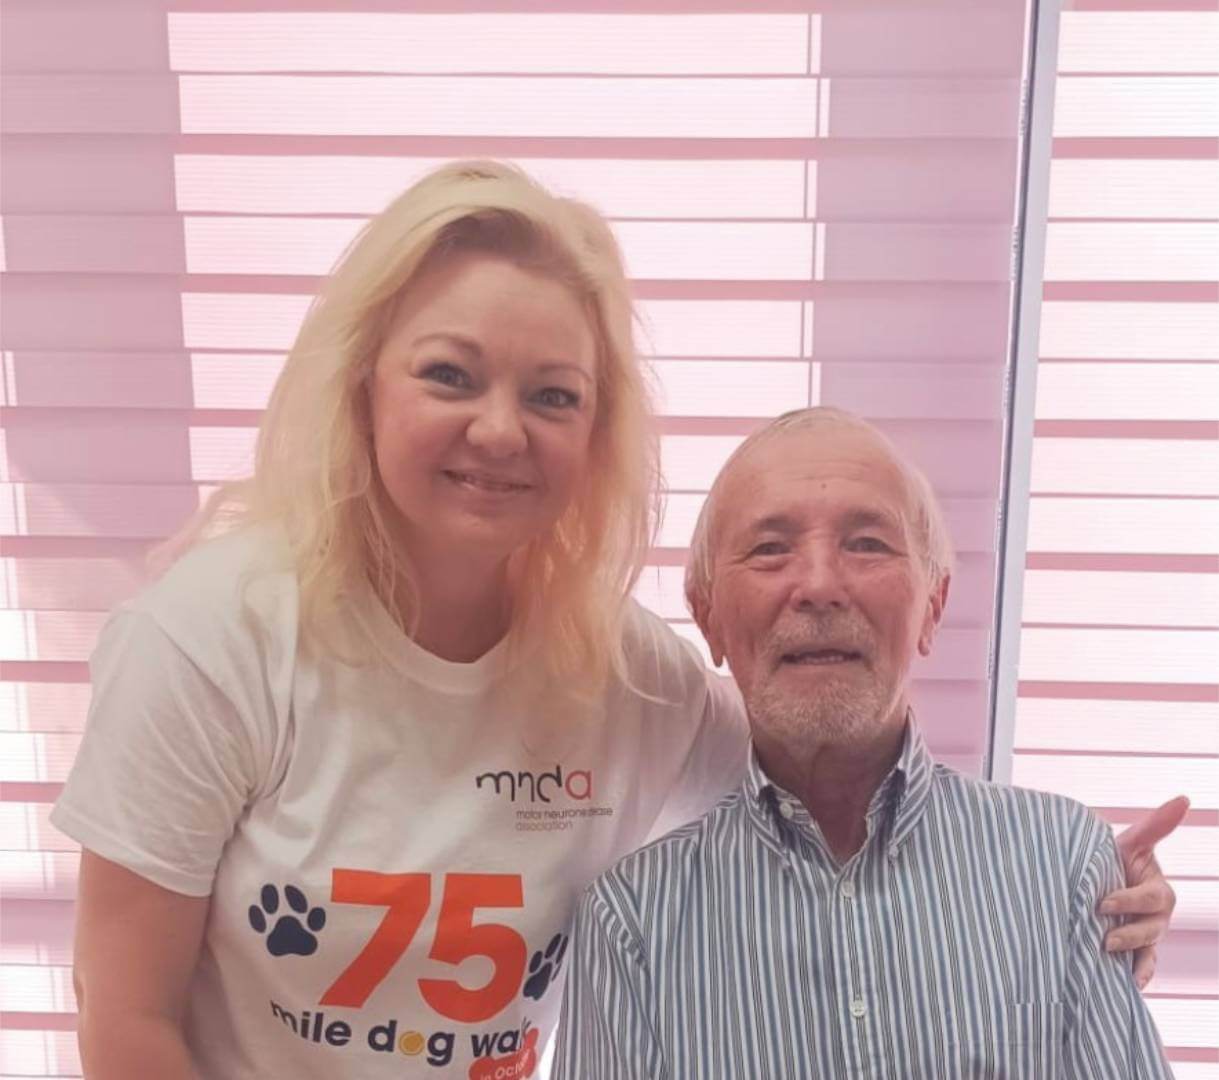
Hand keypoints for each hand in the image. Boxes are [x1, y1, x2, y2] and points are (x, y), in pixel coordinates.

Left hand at [1099, 796, 1188, 989]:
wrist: (1099, 880)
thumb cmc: (1115, 859)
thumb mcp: (1132, 841)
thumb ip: (1156, 825)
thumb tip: (1185, 798)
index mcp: (1158, 890)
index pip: (1148, 898)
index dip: (1128, 900)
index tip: (1102, 902)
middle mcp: (1157, 916)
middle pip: (1150, 929)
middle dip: (1129, 934)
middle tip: (1103, 938)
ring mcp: (1149, 935)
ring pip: (1147, 951)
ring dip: (1133, 959)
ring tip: (1113, 966)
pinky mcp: (1137, 950)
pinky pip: (1143, 967)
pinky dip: (1138, 976)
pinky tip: (1129, 987)